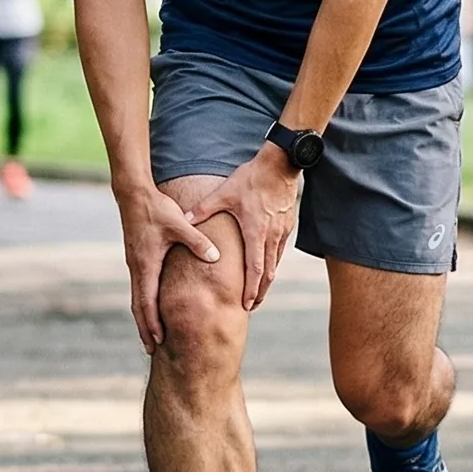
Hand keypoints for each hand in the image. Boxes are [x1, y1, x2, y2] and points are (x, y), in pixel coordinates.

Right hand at [117, 183, 220, 351]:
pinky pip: (140, 287)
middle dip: (145, 329)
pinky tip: (151, 308)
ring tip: (150, 336)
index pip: (148, 302)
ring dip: (143, 318)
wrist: (134, 194)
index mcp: (146, 265)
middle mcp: (138, 268)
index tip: (158, 341)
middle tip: (151, 349)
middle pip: (139, 306)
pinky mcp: (137, 259)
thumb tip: (215, 257)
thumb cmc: (157, 209)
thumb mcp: (180, 224)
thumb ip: (198, 242)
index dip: (153, 323)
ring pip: (137, 298)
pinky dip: (144, 303)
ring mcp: (135, 264)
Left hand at [184, 145, 300, 312]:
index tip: (247, 305)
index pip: (254, 269)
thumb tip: (185, 219)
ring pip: (275, 263)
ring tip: (259, 292)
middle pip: (268, 273)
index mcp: (255, 232)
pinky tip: (267, 266)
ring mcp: (281, 231)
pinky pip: (280, 250)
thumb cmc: (252, 179)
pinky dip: (273, 263)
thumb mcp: (225, 193)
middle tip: (252, 306)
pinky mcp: (287, 225)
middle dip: (260, 292)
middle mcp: (271, 236)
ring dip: (267, 280)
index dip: (251, 290)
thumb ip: (204, 209)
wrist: (280, 165)